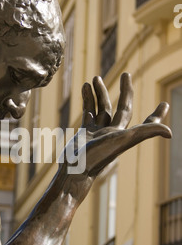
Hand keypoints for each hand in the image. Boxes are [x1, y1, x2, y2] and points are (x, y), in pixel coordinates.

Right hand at [61, 73, 170, 201]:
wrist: (75, 170)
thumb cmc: (98, 157)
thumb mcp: (123, 141)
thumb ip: (145, 132)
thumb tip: (170, 132)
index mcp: (126, 135)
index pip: (146, 124)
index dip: (156, 115)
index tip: (164, 104)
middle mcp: (114, 132)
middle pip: (122, 108)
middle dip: (125, 92)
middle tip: (126, 74)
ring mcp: (98, 132)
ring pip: (102, 108)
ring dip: (100, 93)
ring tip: (96, 77)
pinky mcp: (85, 132)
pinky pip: (88, 112)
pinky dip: (87, 100)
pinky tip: (85, 88)